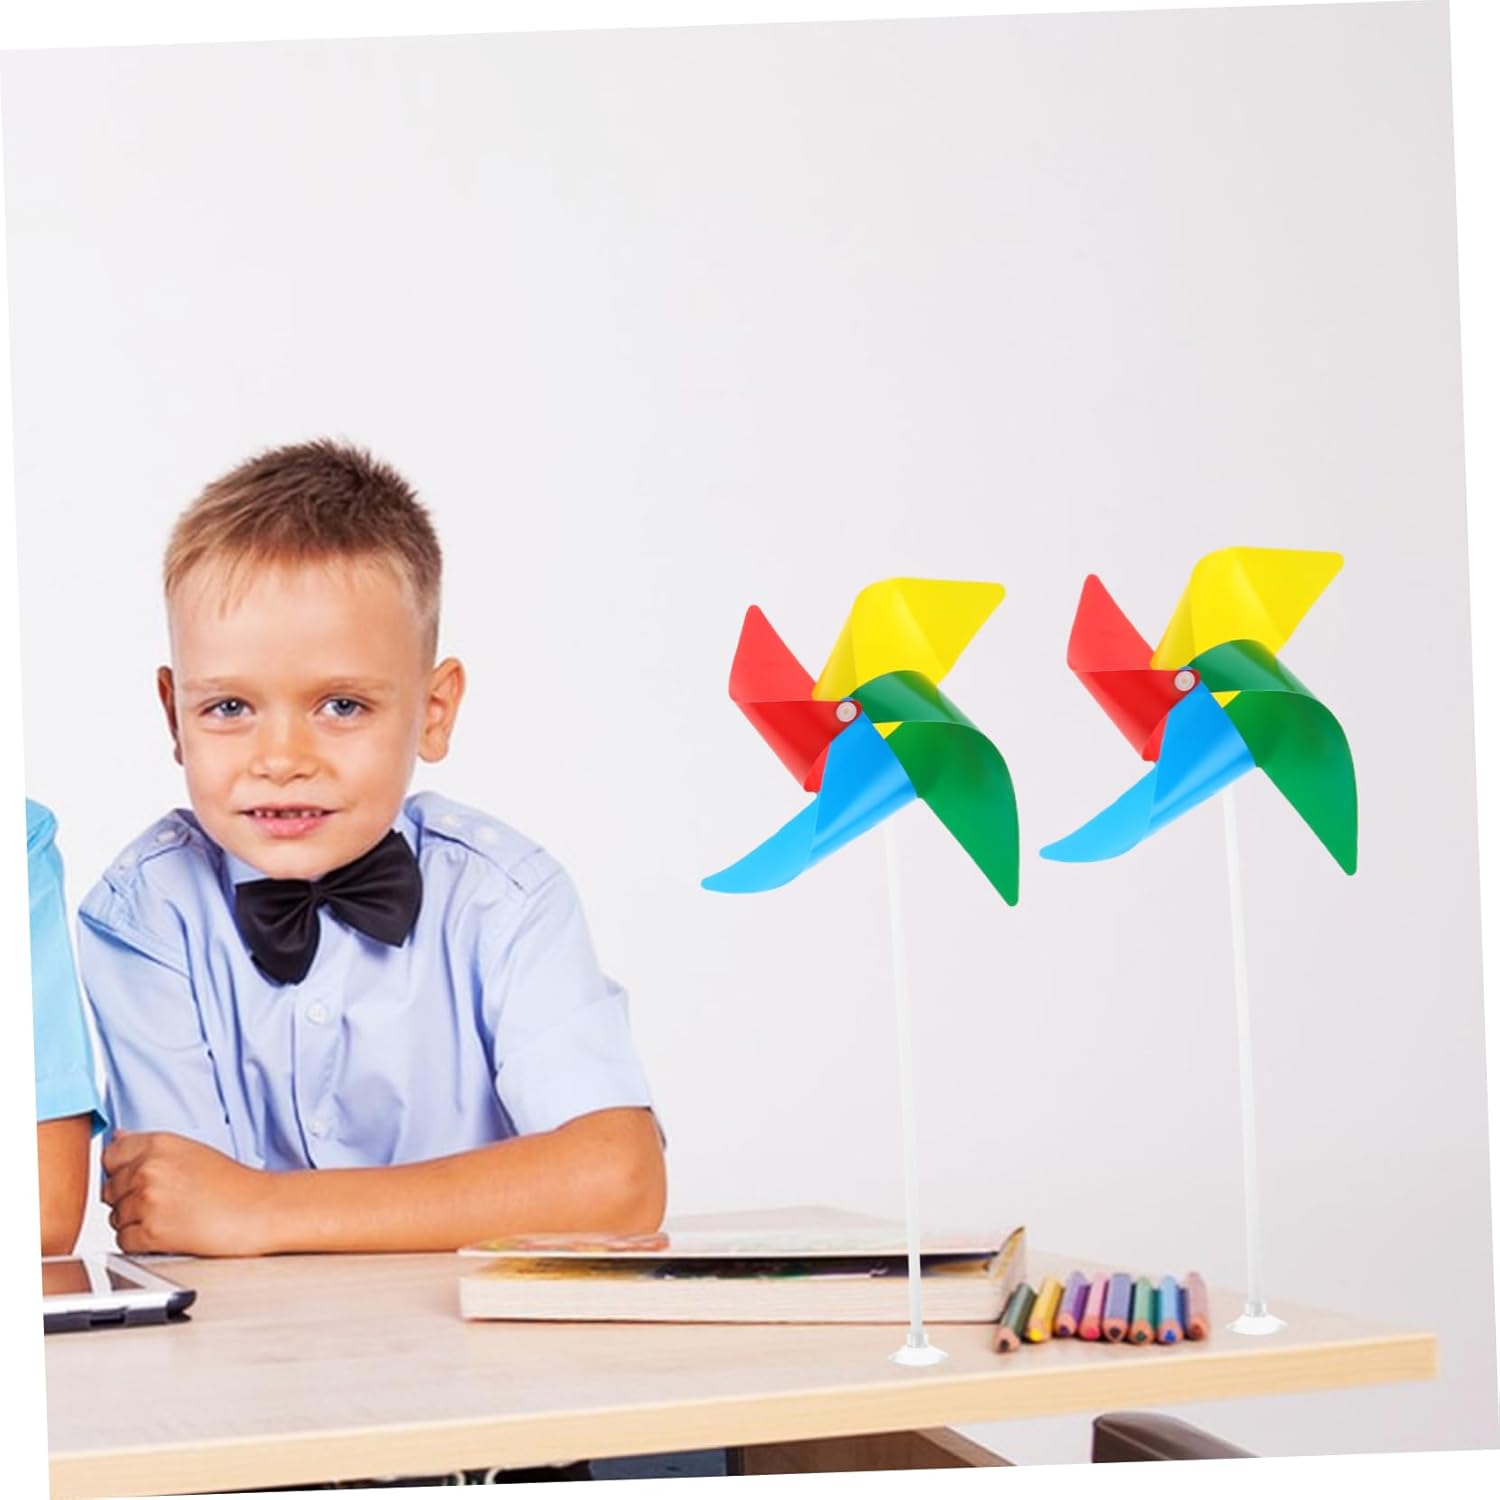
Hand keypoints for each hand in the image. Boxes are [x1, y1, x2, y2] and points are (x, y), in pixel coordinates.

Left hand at [102, 1130, 276, 1255]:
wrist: (260, 1210)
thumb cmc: (232, 1183)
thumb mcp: (190, 1150)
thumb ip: (148, 1146)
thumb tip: (117, 1137)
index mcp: (158, 1143)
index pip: (110, 1157)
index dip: (122, 1172)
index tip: (140, 1179)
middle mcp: (148, 1169)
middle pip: (110, 1191)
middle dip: (129, 1200)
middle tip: (165, 1202)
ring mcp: (148, 1200)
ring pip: (116, 1218)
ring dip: (136, 1223)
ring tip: (172, 1217)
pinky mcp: (151, 1232)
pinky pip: (124, 1242)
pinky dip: (141, 1243)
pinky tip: (169, 1233)